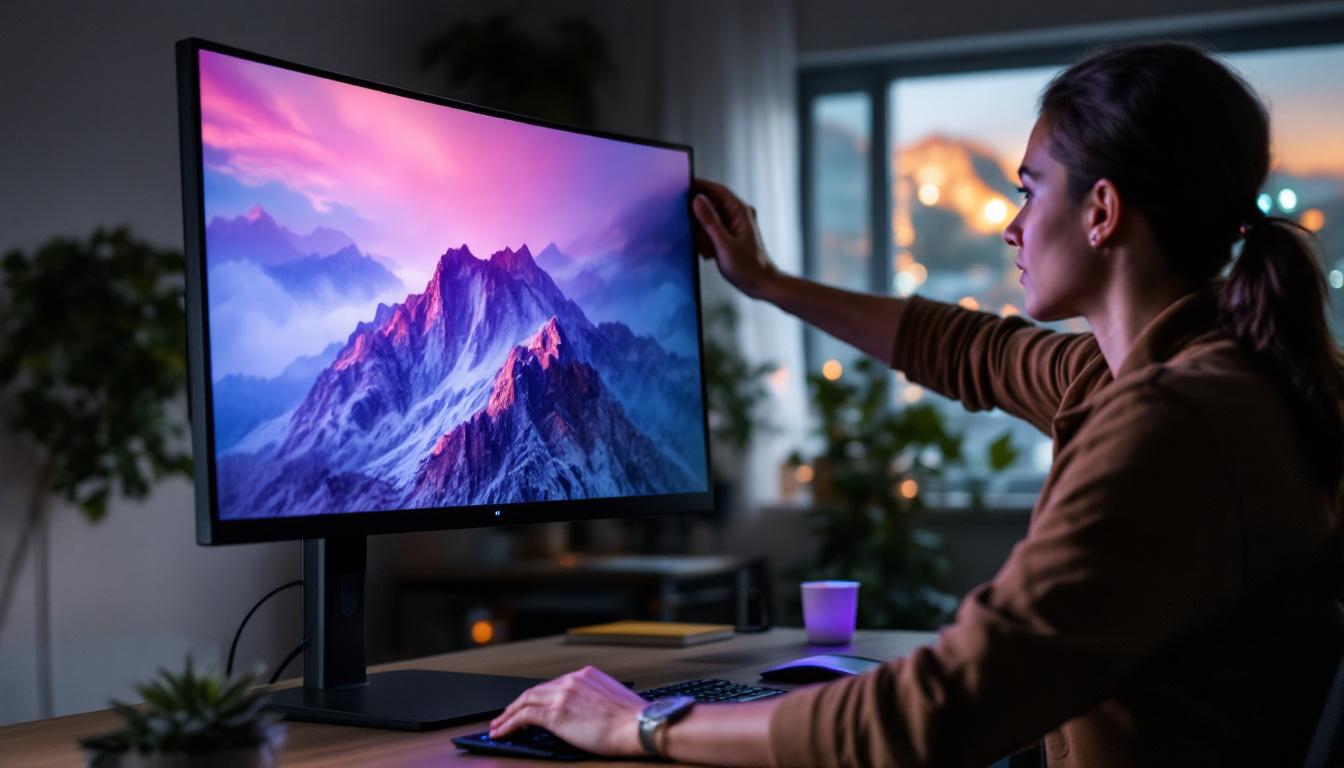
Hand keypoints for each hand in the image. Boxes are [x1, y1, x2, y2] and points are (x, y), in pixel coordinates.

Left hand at [489, 666, 647, 756]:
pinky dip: (508, 724)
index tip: (529, 706)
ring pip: (524, 701)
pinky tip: (501, 732)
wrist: (639, 725)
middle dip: (517, 704)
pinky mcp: (554, 713)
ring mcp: (562, 695)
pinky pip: (523, 717)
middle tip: (505, 715)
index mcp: (586, 675)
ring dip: (507, 714)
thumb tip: (584, 713)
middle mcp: (571, 680)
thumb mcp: (613, 700)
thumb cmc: (633, 720)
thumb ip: (594, 699)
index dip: (537, 697)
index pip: (553, 685)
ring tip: (497, 726)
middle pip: (535, 691)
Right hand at [693, 178, 779, 298]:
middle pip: (711, 204)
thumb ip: (710, 221)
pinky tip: (709, 253)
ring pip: (710, 219)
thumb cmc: (748, 267)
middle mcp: (738, 214)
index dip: (699, 186)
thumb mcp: (724, 245)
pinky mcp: (730, 234)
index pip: (717, 190)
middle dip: (699, 218)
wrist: (760, 284)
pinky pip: (712, 231)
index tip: (682, 186)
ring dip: (702, 233)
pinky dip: (707, 240)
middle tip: (692, 230)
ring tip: (706, 248)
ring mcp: (735, 224)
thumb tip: (697, 200)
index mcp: (740, 211)